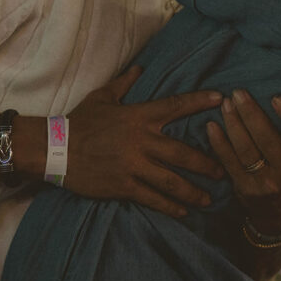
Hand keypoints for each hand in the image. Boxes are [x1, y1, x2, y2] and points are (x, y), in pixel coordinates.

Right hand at [65, 66, 224, 215]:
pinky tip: (183, 212)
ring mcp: (133, 165)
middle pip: (182, 152)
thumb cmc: (80, 121)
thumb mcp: (102, 97)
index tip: (221, 99)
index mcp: (139, 116)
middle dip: (206, 163)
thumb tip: (139, 68)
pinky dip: (169, 205)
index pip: (175, 106)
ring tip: (209, 198)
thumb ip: (124, 83)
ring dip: (193, 190)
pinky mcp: (123, 185)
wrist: (55, 148)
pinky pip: (151, 197)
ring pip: (170, 180)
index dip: (199, 101)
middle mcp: (141, 140)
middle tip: (224, 170)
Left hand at [207, 90, 280, 234]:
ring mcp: (264, 184)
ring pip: (246, 149)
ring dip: (233, 124)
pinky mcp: (242, 189)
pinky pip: (228, 162)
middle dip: (251, 113)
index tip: (277, 97)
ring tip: (226, 103)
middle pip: (267, 139)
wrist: (277, 217)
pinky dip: (218, 143)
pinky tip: (212, 125)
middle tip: (239, 92)